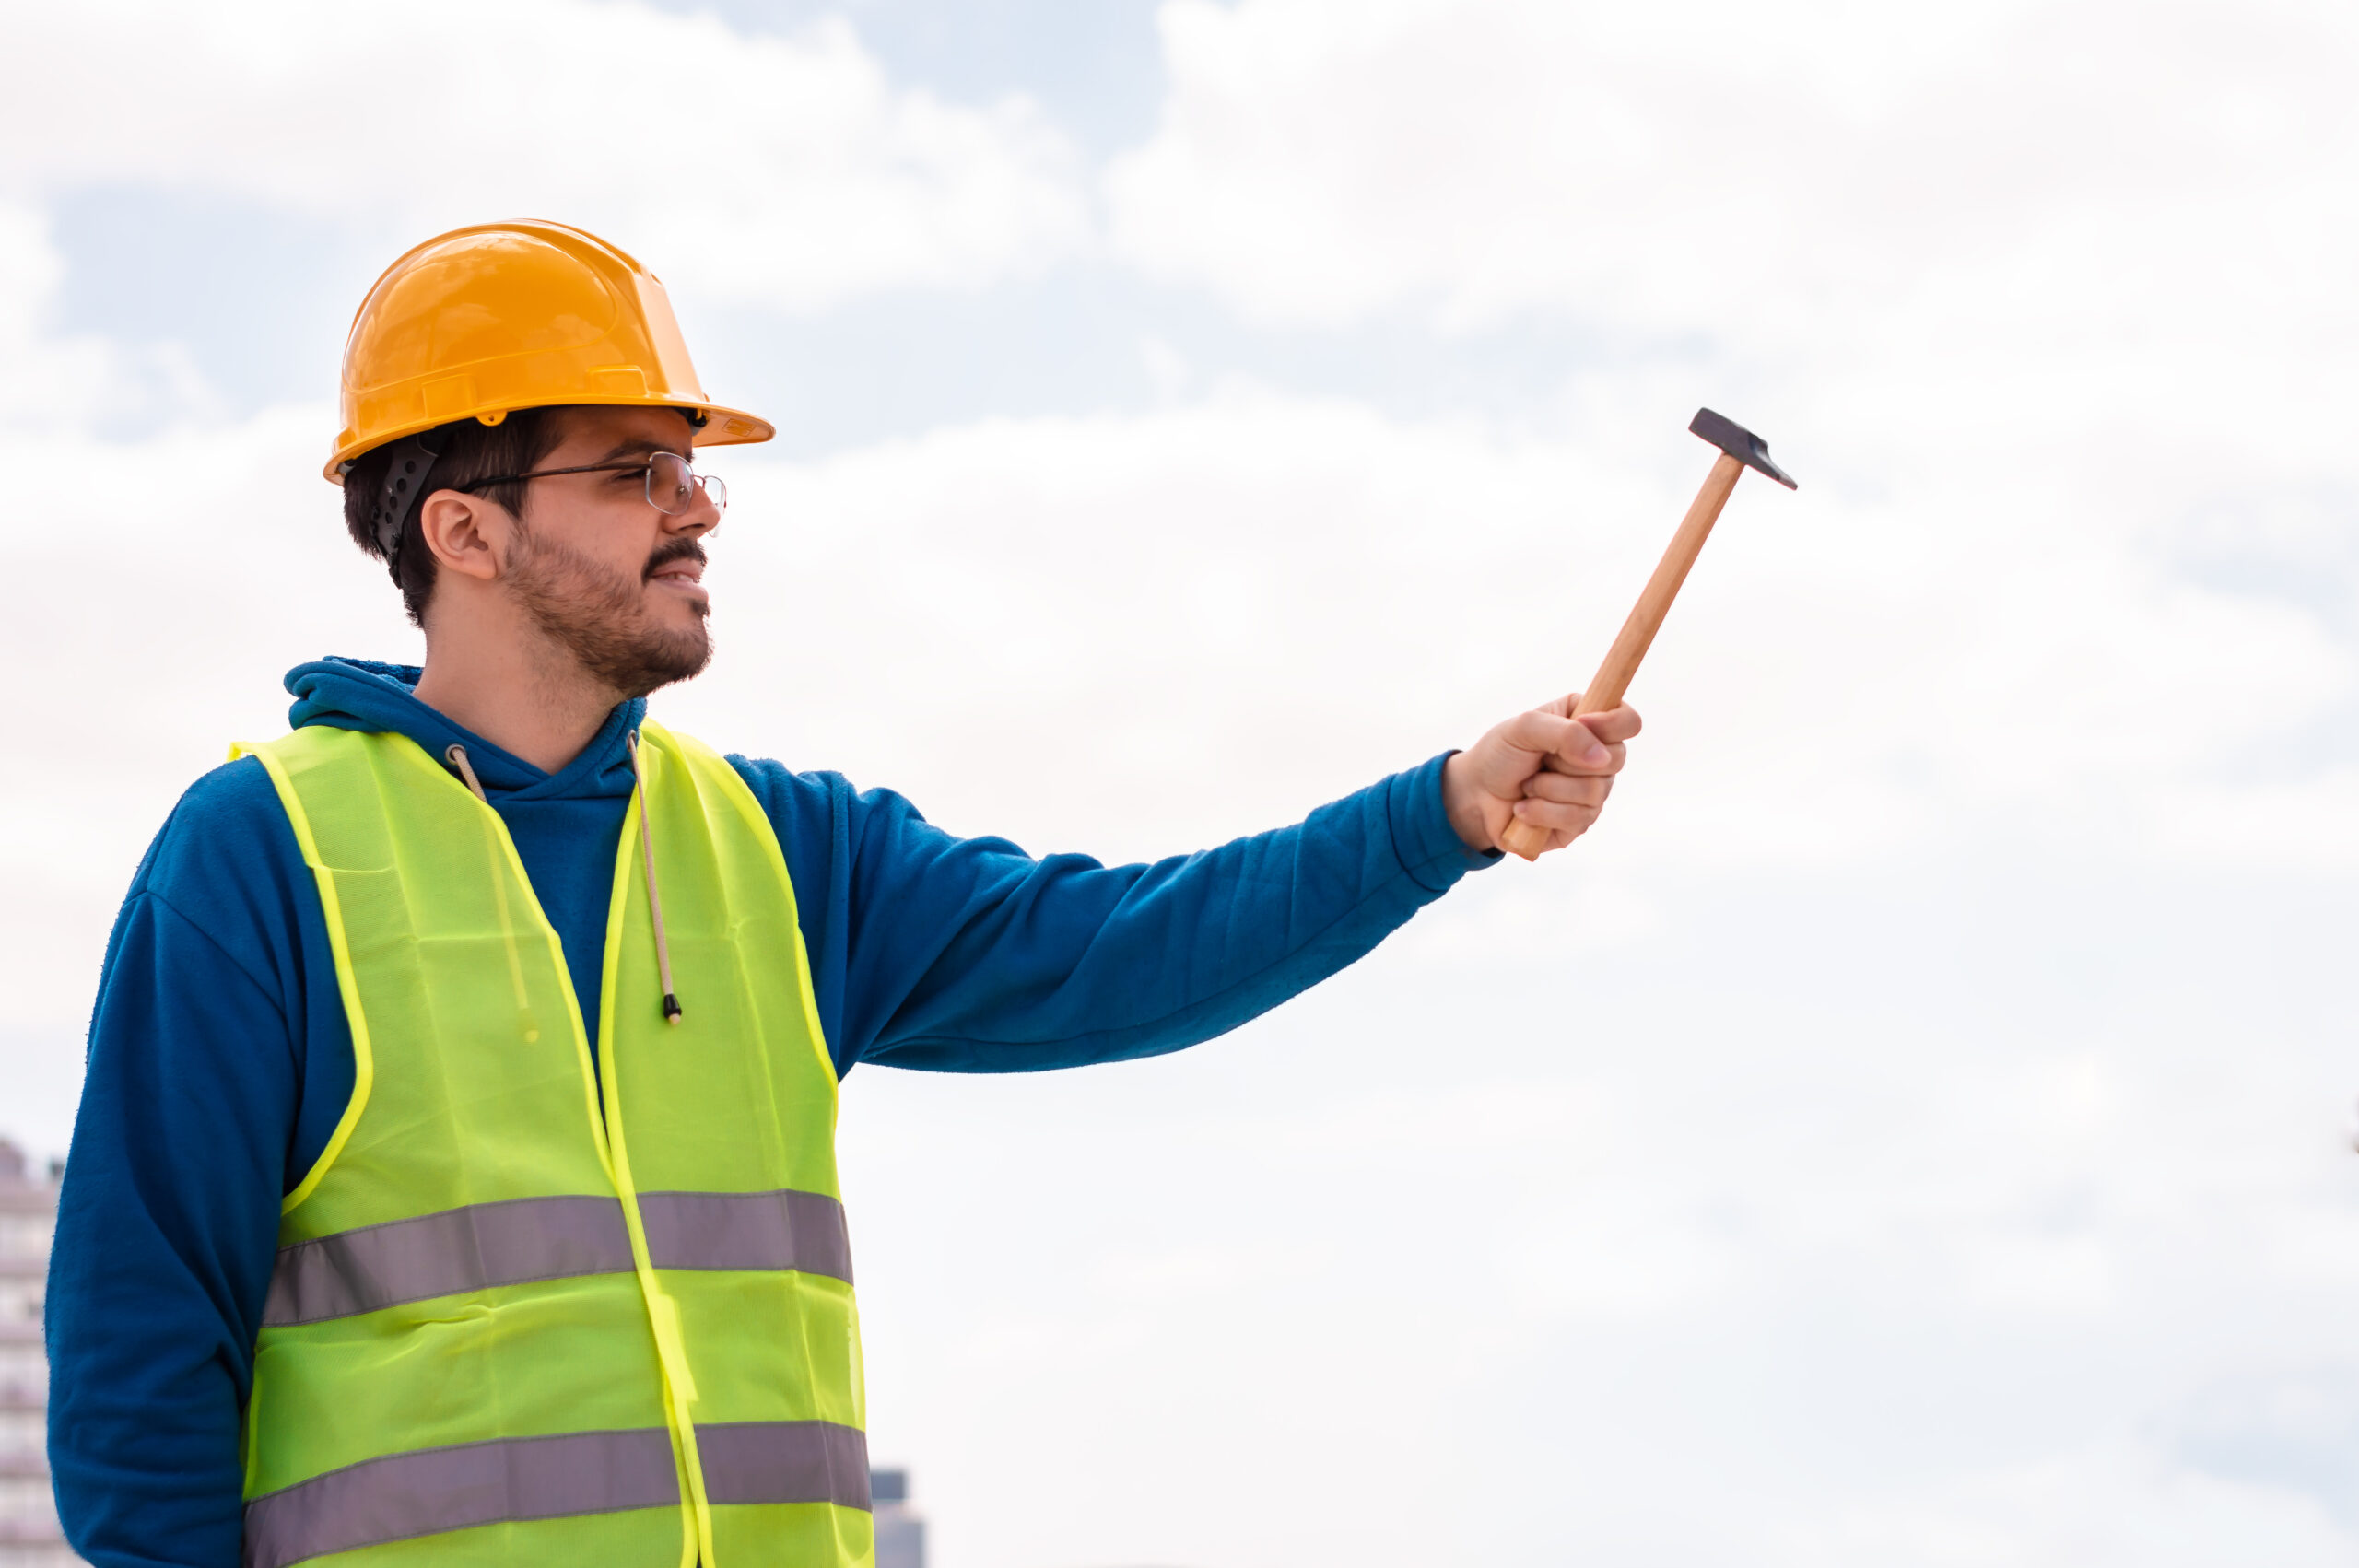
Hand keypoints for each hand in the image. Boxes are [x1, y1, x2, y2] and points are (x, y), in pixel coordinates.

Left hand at [1442, 694, 1640, 855]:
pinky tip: (1524, 808)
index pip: (1628, 721)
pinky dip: (1542, 811)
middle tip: (1541, 759)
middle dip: (1568, 761)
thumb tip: (1600, 758)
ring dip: (1549, 788)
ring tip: (1528, 785)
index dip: (1612, 724)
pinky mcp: (1580, 822)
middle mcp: (1597, 757)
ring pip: (1594, 792)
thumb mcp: (1524, 728)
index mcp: (1589, 722)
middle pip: (1616, 759)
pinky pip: (1577, 818)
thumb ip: (1564, 732)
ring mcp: (1592, 792)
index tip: (1583, 724)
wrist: (1475, 794)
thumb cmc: (1501, 754)